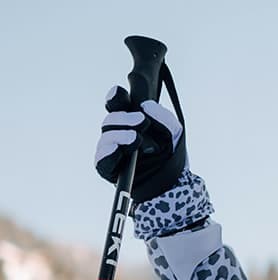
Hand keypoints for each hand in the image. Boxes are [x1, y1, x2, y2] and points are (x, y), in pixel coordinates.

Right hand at [94, 86, 186, 202]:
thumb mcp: (174, 133)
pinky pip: (101, 159)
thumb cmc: (170, 155)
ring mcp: (112, 151)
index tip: (120, 95)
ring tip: (136, 139)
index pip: (117, 103)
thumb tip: (146, 107)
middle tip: (142, 122)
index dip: (115, 97)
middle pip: (110, 119)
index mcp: (131, 120)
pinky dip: (108, 153)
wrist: (173, 184)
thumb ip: (163, 116)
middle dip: (124, 118)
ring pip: (106, 137)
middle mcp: (118, 133)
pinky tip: (117, 150)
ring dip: (120, 135)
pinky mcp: (109, 169)